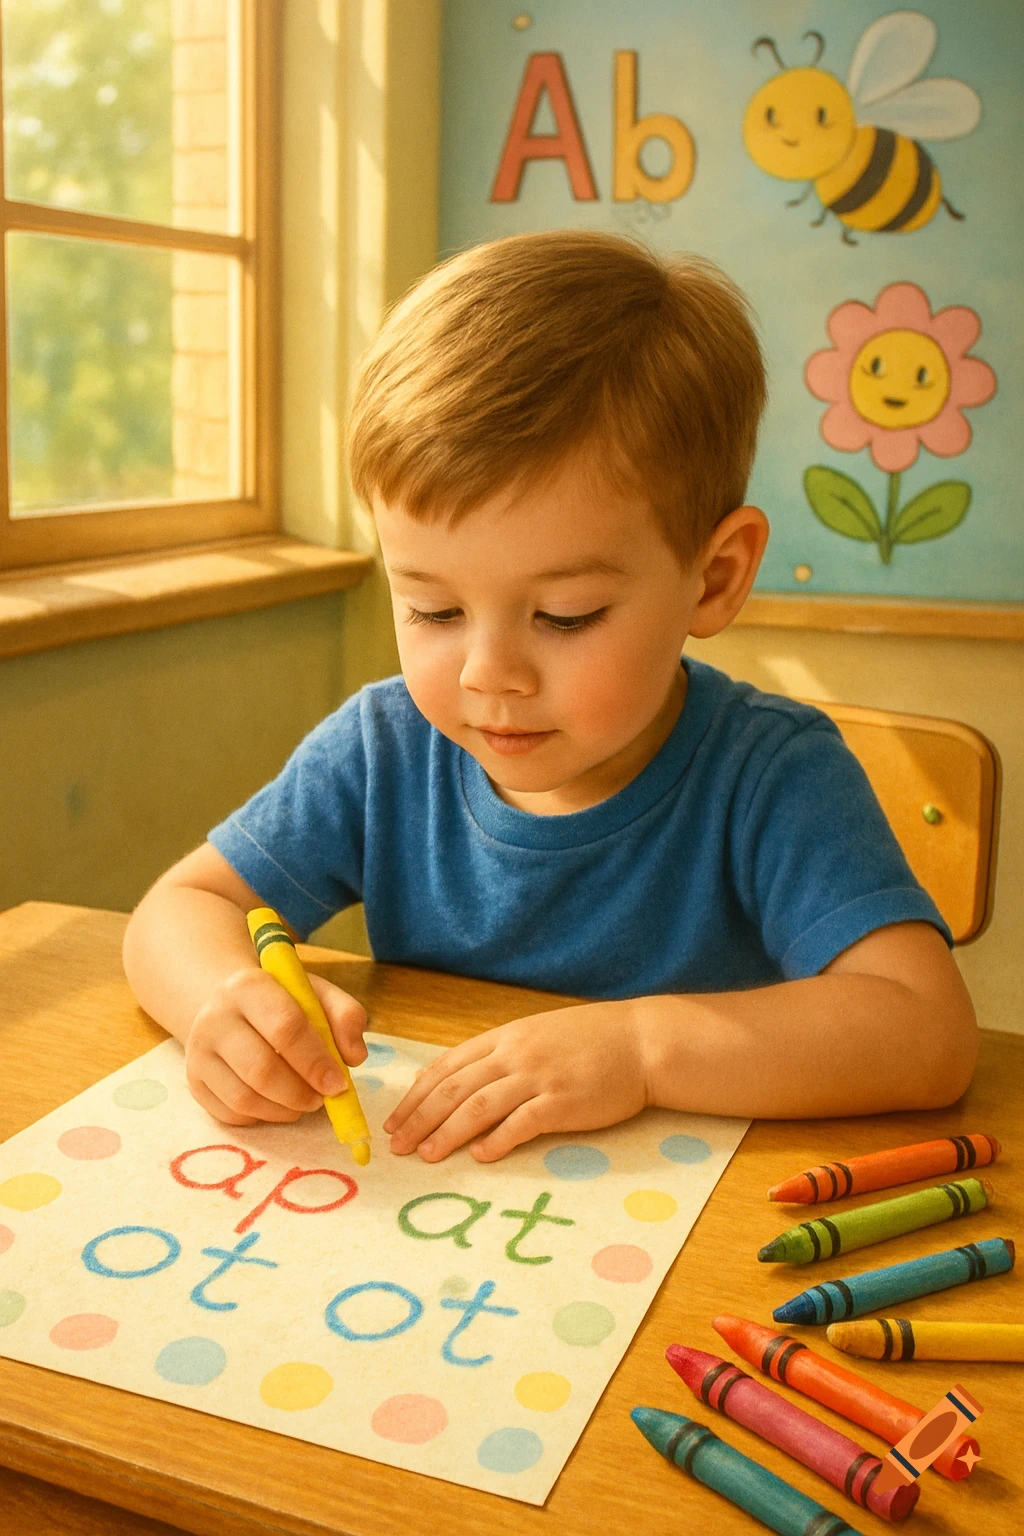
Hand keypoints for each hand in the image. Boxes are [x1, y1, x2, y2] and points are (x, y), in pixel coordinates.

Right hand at [185, 968, 367, 1125]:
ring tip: (304, 1102)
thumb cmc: (282, 1001)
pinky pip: (232, 1114)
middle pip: (261, 1069)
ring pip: (244, 1098)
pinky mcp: (195, 1082)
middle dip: (300, 1093)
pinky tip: (279, 1104)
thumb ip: (346, 1016)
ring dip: (284, 1110)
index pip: (285, 1027)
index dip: (315, 1061)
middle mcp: (215, 1017)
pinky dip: (263, 1117)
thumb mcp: (317, 994)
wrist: (230, 1006)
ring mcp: (199, 1053)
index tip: (337, 1084)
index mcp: (249, 986)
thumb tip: (354, 1057)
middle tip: (322, 1098)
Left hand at [383, 1003, 648, 1162]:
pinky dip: (497, 1141)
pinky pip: (521, 1123)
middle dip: (420, 1118)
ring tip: (426, 1155)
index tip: (397, 1119)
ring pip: (478, 1107)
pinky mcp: (562, 1102)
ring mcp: (538, 1077)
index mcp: (505, 1037)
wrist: (641, 1041)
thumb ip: (500, 1053)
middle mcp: (515, 1054)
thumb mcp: (537, 1034)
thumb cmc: (591, 1040)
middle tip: (397, 1145)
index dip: (417, 1095)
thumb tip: (460, 1080)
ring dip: (447, 1134)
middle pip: (454, 1089)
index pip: (448, 1066)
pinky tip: (480, 1156)